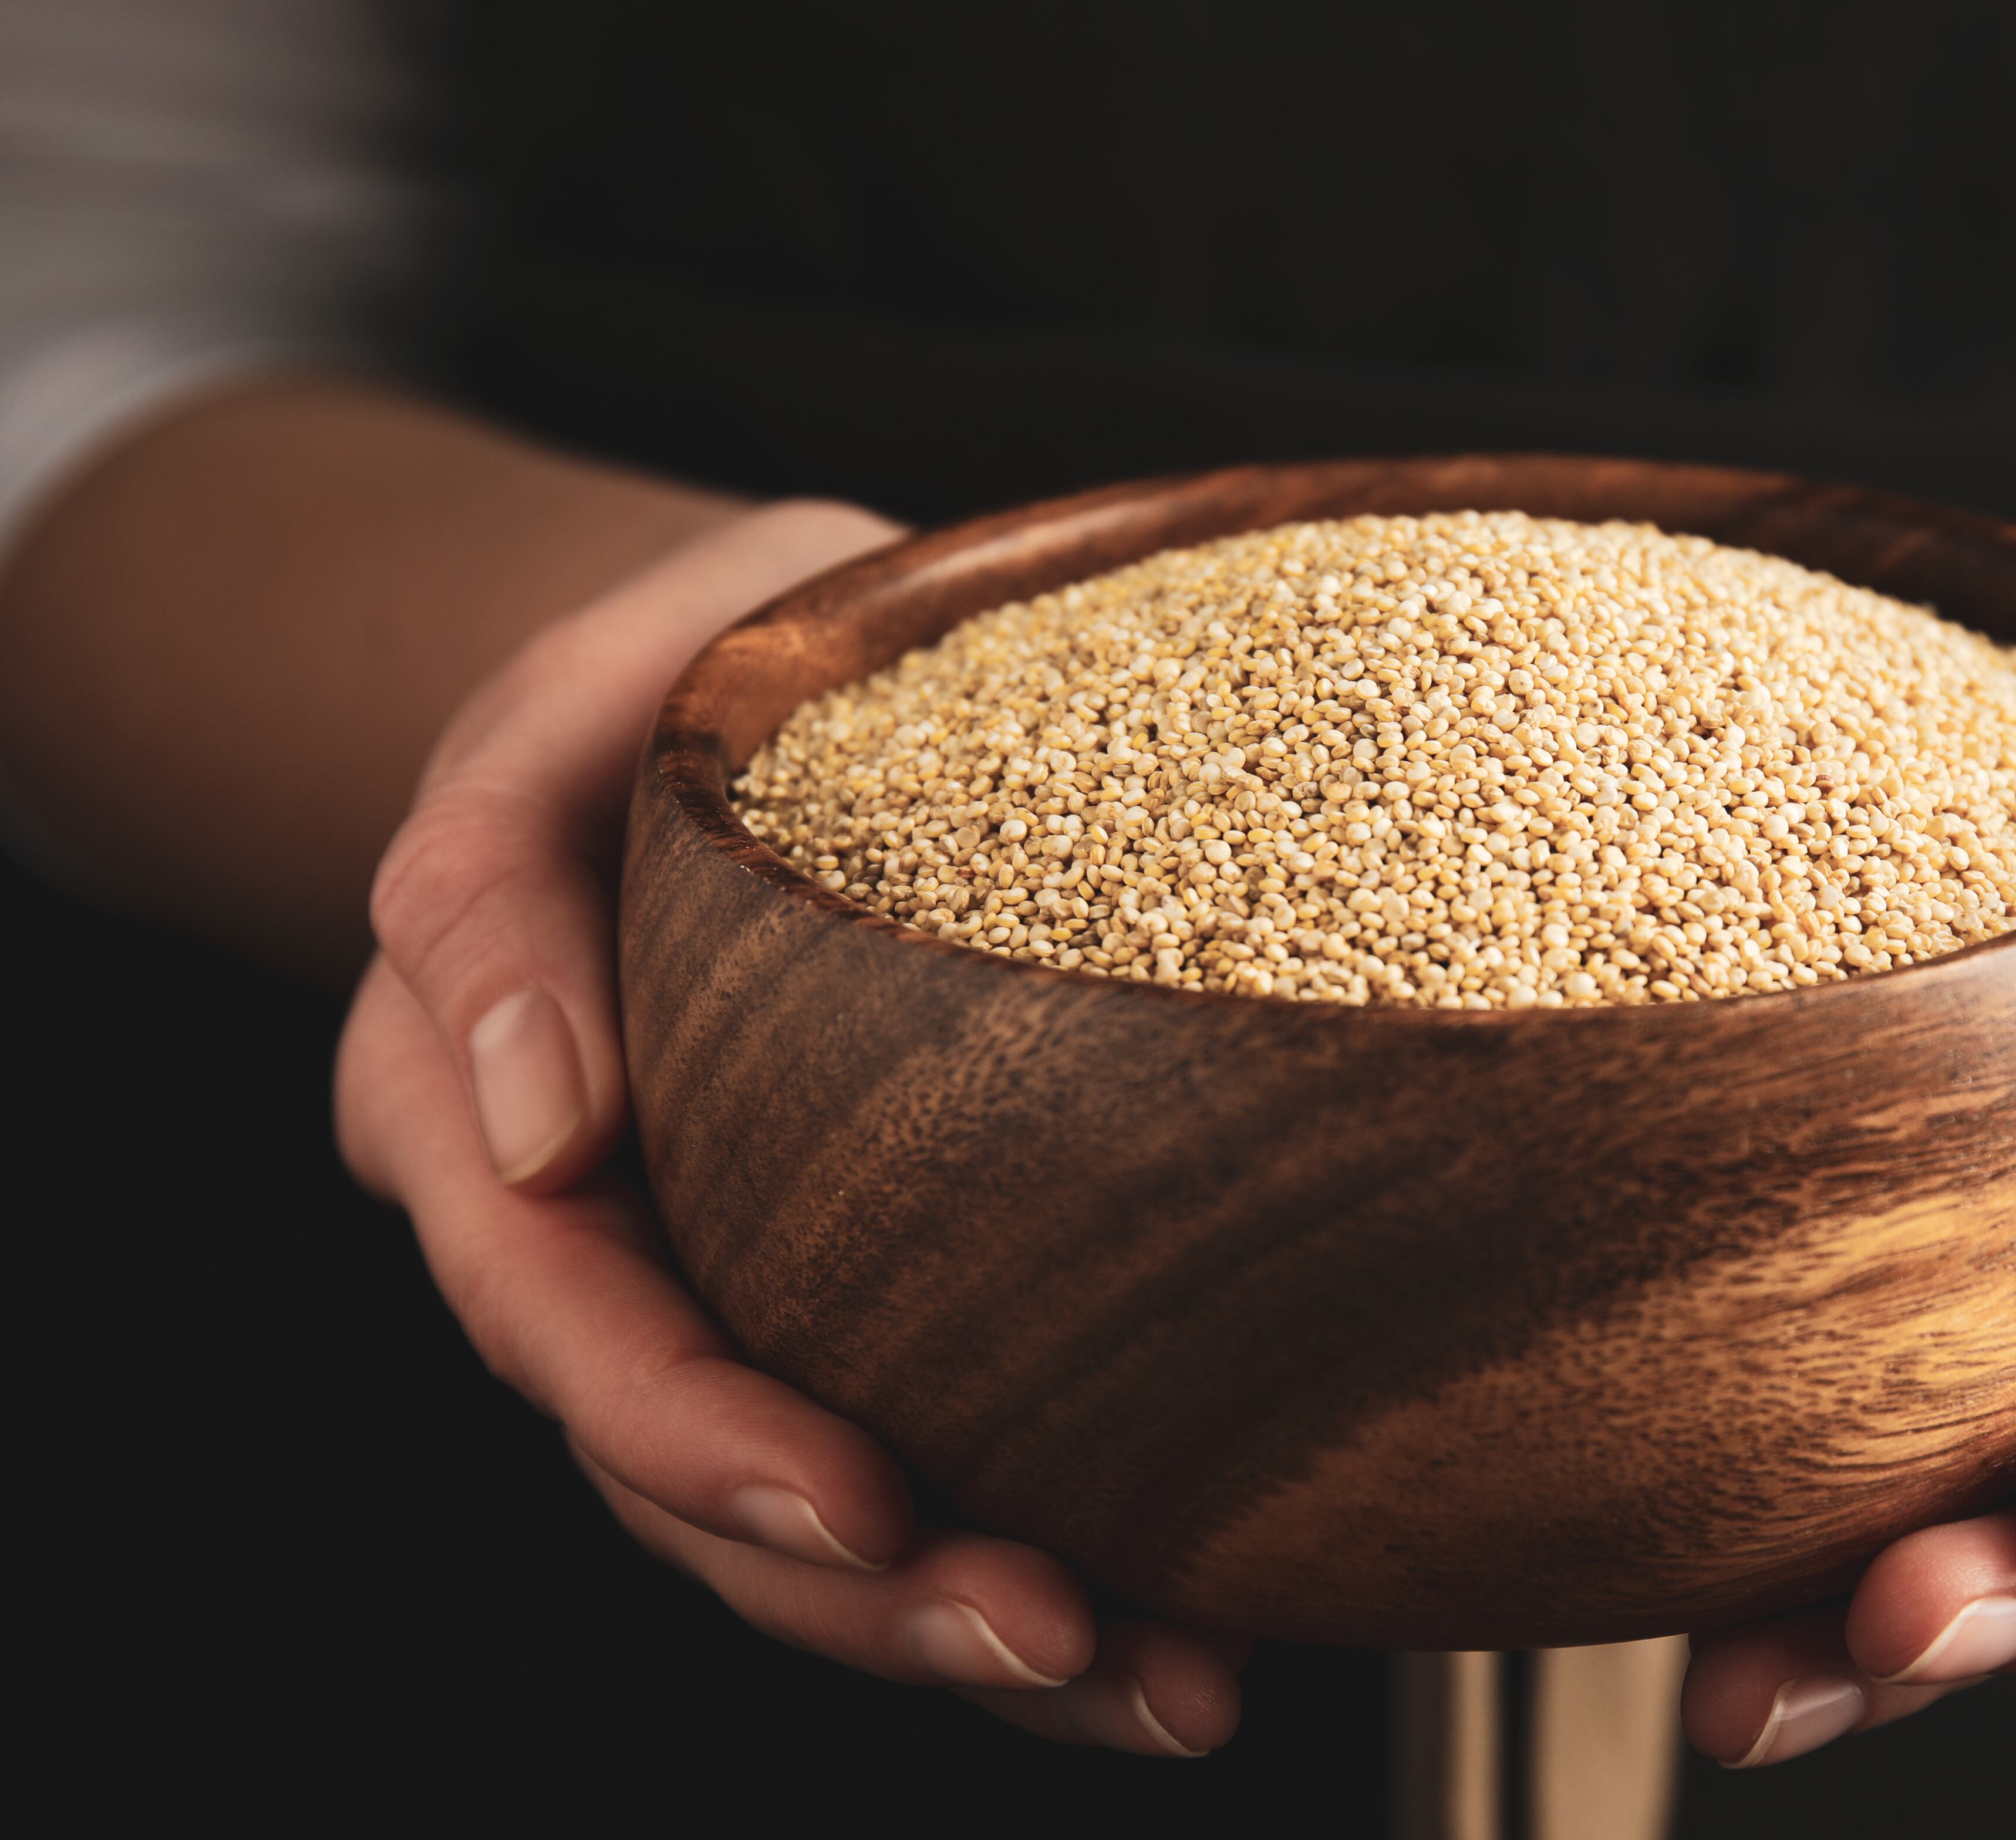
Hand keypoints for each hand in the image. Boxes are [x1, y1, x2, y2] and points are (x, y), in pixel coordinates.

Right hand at [333, 501, 1245, 1754]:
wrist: (766, 679)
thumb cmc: (680, 670)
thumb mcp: (568, 695)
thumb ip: (486, 879)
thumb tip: (529, 1123)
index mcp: (486, 1118)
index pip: (560, 1315)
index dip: (692, 1433)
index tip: (858, 1502)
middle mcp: (602, 1238)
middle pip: (689, 1473)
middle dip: (861, 1587)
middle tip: (1047, 1632)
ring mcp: (733, 1282)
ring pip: (814, 1513)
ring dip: (975, 1627)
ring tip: (1162, 1683)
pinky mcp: (865, 1291)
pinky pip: (936, 1451)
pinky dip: (1060, 1554)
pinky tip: (1190, 1630)